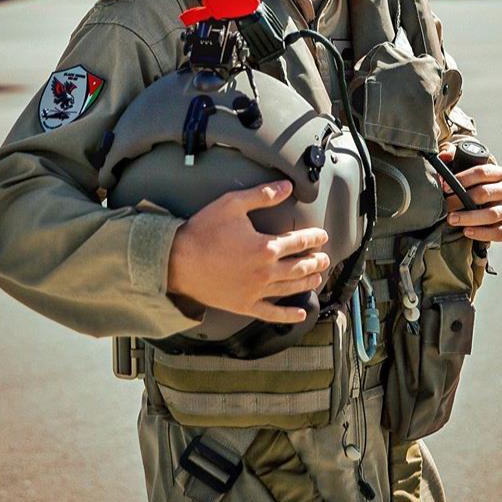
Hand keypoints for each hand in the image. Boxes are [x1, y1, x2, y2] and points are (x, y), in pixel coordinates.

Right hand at [167, 180, 329, 323]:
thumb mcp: (232, 204)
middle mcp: (266, 272)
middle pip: (299, 267)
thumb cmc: (203, 230)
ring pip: (290, 288)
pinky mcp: (244, 305)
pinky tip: (301, 313)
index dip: (313, 238)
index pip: (299, 242)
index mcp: (266, 247)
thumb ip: (262, 195)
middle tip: (325, 258)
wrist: (177, 261)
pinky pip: (272, 313)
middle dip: (315, 262)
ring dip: (307, 282)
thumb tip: (287, 186)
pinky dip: (288, 315)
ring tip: (318, 278)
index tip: (322, 236)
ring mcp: (256, 291)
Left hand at [438, 143, 501, 242]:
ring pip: (492, 214)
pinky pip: (500, 232)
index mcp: (500, 173)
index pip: (482, 172)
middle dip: (462, 200)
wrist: (486, 206)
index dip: (462, 179)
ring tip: (452, 219)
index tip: (445, 187)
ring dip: (470, 218)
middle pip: (485, 193)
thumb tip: (443, 156)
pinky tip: (467, 231)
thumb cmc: (472, 186)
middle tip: (445, 205)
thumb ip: (453, 157)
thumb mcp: (463, 169)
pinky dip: (483, 233)